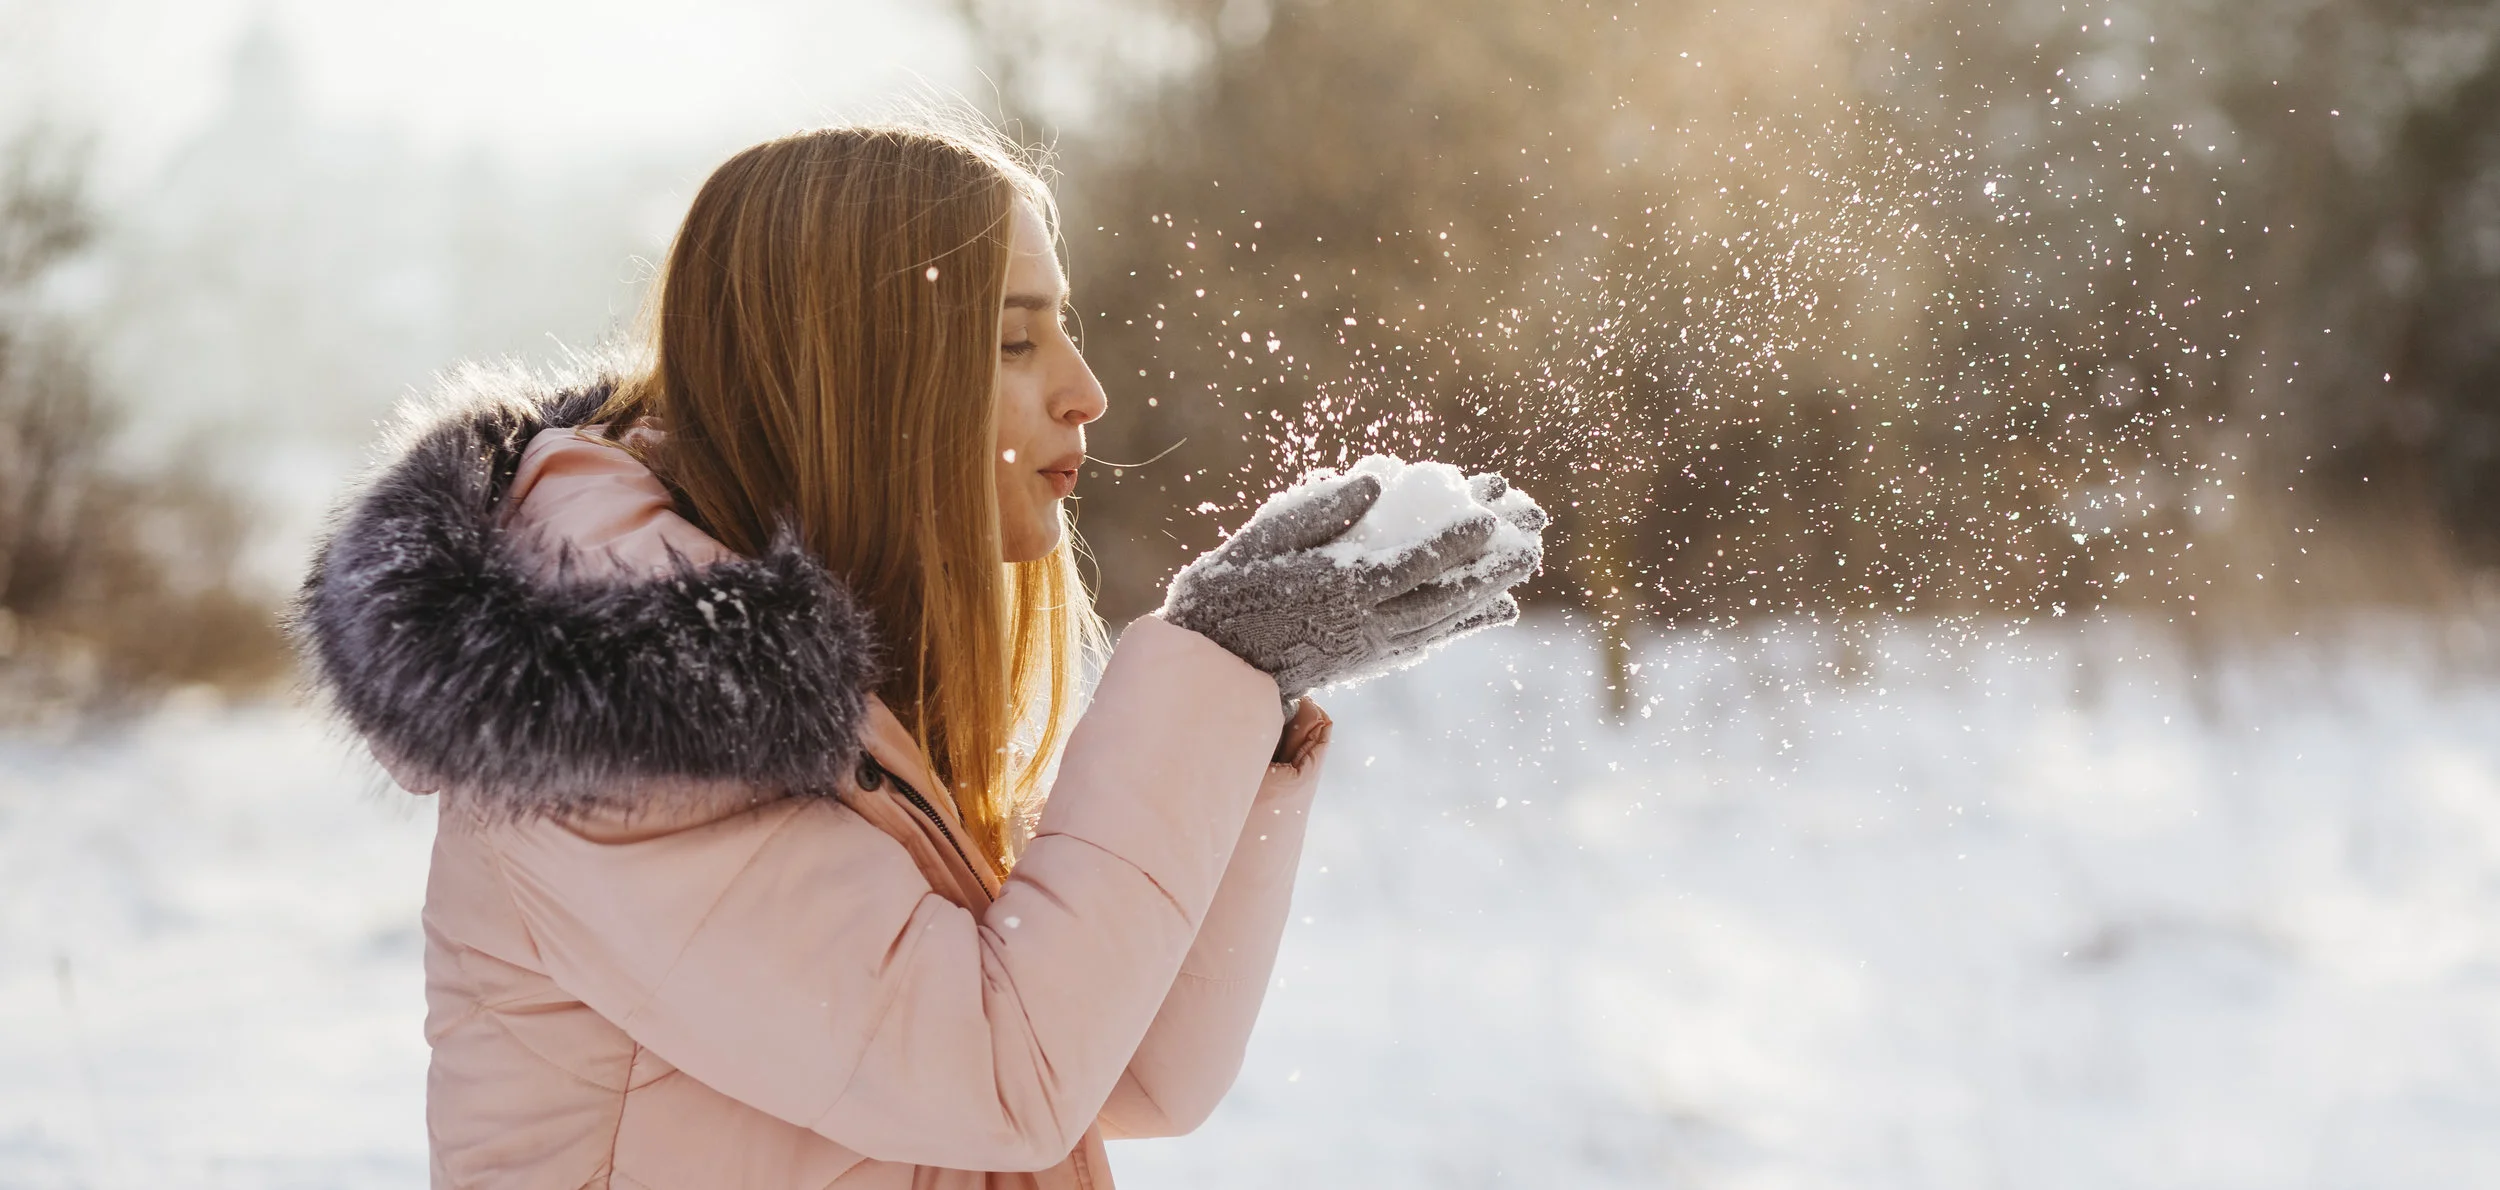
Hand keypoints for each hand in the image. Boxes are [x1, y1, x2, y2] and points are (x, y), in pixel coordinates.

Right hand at [1158, 471, 1502, 699]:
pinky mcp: (1372, 659)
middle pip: (1439, 596)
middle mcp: (1361, 624)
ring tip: (1526, 561)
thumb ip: (1322, 507)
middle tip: (1532, 540)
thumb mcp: (1268, 533)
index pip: (1407, 565)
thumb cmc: (1240, 579)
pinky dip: (1466, 624)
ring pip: (1442, 619)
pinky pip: (1429, 640)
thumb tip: (1376, 482)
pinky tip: (1497, 608)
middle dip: (1489, 569)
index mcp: (1336, 588)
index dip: (1452, 542)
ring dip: (1488, 591)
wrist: (1221, 657)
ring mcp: (1370, 646)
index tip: (1487, 516)